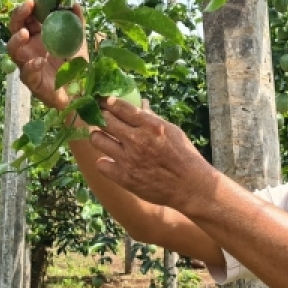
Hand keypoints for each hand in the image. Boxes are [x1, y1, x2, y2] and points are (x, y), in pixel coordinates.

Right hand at [7, 0, 88, 110]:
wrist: (80, 91)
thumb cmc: (75, 64)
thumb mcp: (78, 40)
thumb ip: (76, 22)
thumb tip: (74, 3)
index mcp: (38, 36)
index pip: (26, 18)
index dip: (27, 8)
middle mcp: (29, 48)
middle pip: (15, 29)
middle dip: (18, 16)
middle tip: (27, 7)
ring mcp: (28, 64)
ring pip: (13, 50)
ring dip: (16, 40)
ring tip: (25, 33)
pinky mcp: (32, 81)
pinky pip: (26, 73)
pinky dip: (31, 66)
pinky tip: (39, 61)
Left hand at [88, 96, 218, 210]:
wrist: (190, 187)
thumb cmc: (184, 156)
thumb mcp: (172, 131)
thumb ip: (152, 118)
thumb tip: (141, 104)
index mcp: (150, 125)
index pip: (120, 107)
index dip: (106, 101)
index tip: (101, 100)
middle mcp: (137, 140)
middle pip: (105, 120)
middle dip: (100, 116)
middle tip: (99, 118)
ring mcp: (129, 159)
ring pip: (97, 139)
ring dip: (98, 136)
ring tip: (102, 138)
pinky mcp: (124, 178)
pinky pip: (101, 164)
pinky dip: (104, 162)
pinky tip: (110, 160)